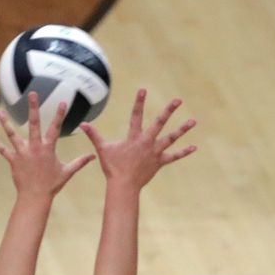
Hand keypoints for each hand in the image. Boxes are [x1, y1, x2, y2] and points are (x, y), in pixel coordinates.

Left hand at [0, 92, 94, 196]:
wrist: (36, 196)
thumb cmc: (52, 184)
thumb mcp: (67, 172)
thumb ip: (80, 162)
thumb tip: (93, 156)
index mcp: (48, 149)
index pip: (56, 128)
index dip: (60, 115)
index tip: (63, 103)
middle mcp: (34, 147)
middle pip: (34, 124)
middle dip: (33, 108)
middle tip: (32, 94)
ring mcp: (22, 153)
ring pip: (13, 134)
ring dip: (6, 123)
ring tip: (0, 112)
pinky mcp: (13, 160)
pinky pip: (4, 151)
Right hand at [80, 88, 196, 188]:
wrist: (124, 185)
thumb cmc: (113, 168)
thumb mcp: (102, 149)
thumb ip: (94, 135)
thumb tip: (81, 124)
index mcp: (134, 137)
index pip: (136, 115)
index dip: (139, 102)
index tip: (143, 89)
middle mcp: (147, 142)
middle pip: (159, 123)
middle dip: (169, 110)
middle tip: (178, 100)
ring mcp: (155, 152)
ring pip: (171, 138)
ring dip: (182, 129)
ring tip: (193, 121)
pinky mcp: (160, 162)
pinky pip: (174, 156)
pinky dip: (184, 152)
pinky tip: (194, 147)